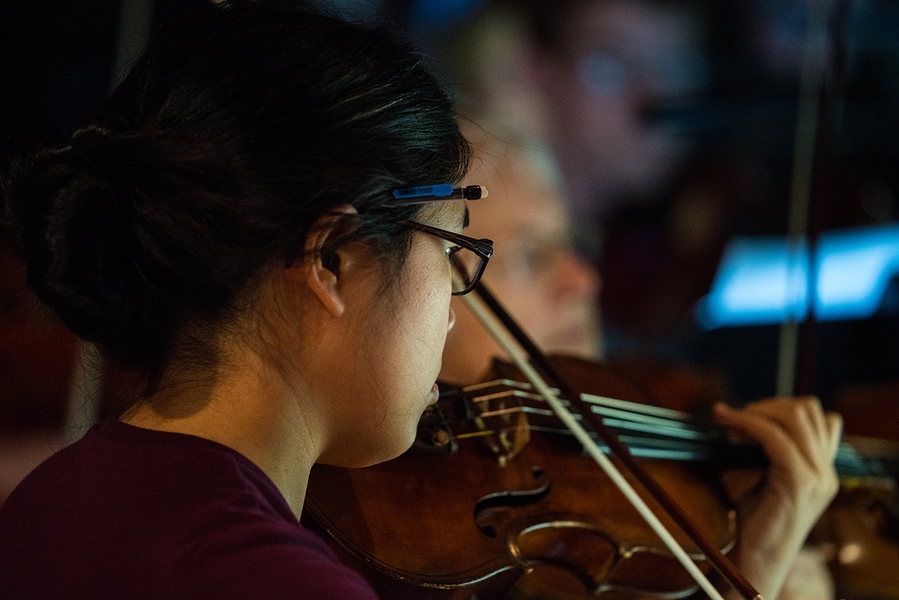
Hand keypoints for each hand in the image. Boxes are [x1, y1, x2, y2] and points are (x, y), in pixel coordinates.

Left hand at [713, 397, 841, 599]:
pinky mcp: (800, 483)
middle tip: (736, 418)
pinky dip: (748, 422)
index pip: (816, 417)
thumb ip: (761, 448)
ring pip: (795, 417)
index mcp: (822, 469)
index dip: (779, 407)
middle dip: (768, 405)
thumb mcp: (760, 476)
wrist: (757, 560)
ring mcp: (818, 477)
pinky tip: (728, 423)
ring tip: (731, 422)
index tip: (744, 416)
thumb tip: (736, 415)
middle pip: (807, 409)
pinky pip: (775, 437)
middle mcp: (826, 471)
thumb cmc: (753, 520)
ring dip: (759, 411)